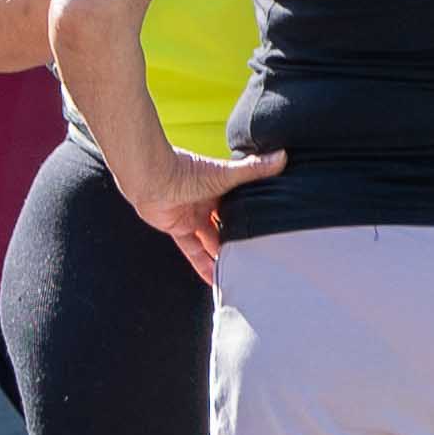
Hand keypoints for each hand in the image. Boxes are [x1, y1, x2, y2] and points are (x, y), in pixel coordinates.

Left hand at [124, 139, 287, 283]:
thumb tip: (282, 156)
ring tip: (241, 271)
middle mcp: (208, 202)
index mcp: (222, 187)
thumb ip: (253, 169)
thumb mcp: (226, 174)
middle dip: (239, 238)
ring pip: (212, 240)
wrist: (151, 179)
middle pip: (228, 224)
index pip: (243, 203)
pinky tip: (213, 278)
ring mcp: (193, 217)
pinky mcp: (179, 229)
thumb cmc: (185, 171)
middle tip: (257, 255)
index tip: (270, 227)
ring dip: (222, 254)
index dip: (254, 214)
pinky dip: (202, 265)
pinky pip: (193, 251)